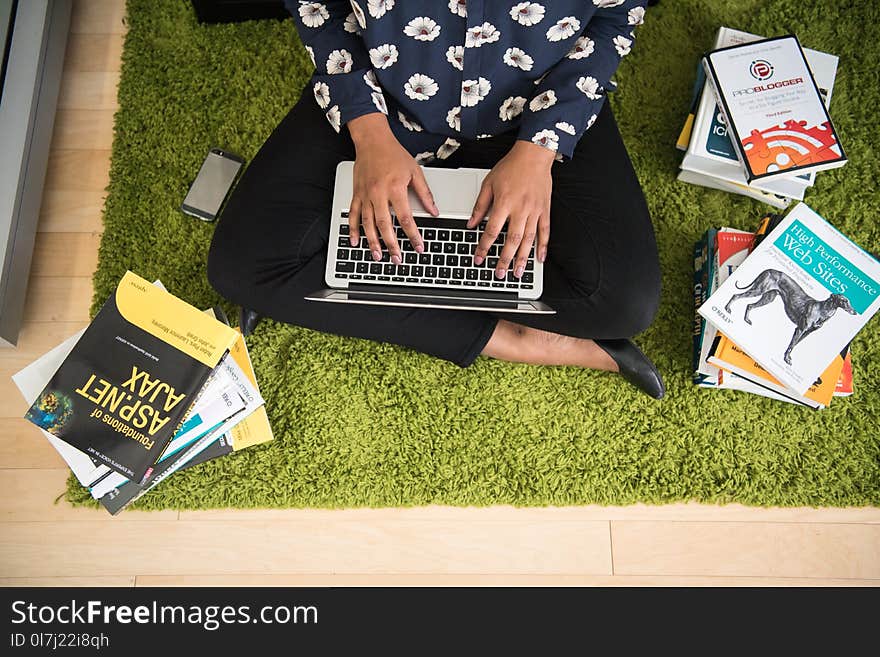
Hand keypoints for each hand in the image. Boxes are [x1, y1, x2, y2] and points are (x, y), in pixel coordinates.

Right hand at [347, 113, 437, 263]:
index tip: (418, 247)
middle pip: (385, 225)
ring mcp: (365, 195)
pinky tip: (355, 242)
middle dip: (391, 244)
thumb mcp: (415, 172)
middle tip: (397, 259)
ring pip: (367, 223)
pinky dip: (353, 229)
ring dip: (372, 242)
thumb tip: (434, 211)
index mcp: (395, 188)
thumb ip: (425, 194)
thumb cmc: (393, 154)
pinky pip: (353, 214)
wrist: (372, 140)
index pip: (406, 218)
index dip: (413, 235)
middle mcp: (378, 193)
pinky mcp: (357, 194)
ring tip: (378, 256)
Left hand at [467, 140, 553, 278]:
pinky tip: (540, 258)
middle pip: (511, 240)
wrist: (534, 155)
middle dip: (504, 259)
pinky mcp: (545, 210)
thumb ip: (480, 206)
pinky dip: (543, 246)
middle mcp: (520, 209)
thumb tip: (471, 224)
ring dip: (523, 258)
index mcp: (504, 203)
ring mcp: (535, 211)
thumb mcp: (489, 184)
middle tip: (499, 274)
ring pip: (528, 239)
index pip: (492, 231)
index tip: (478, 258)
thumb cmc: (511, 167)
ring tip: (518, 273)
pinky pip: (545, 231)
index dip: (484, 247)